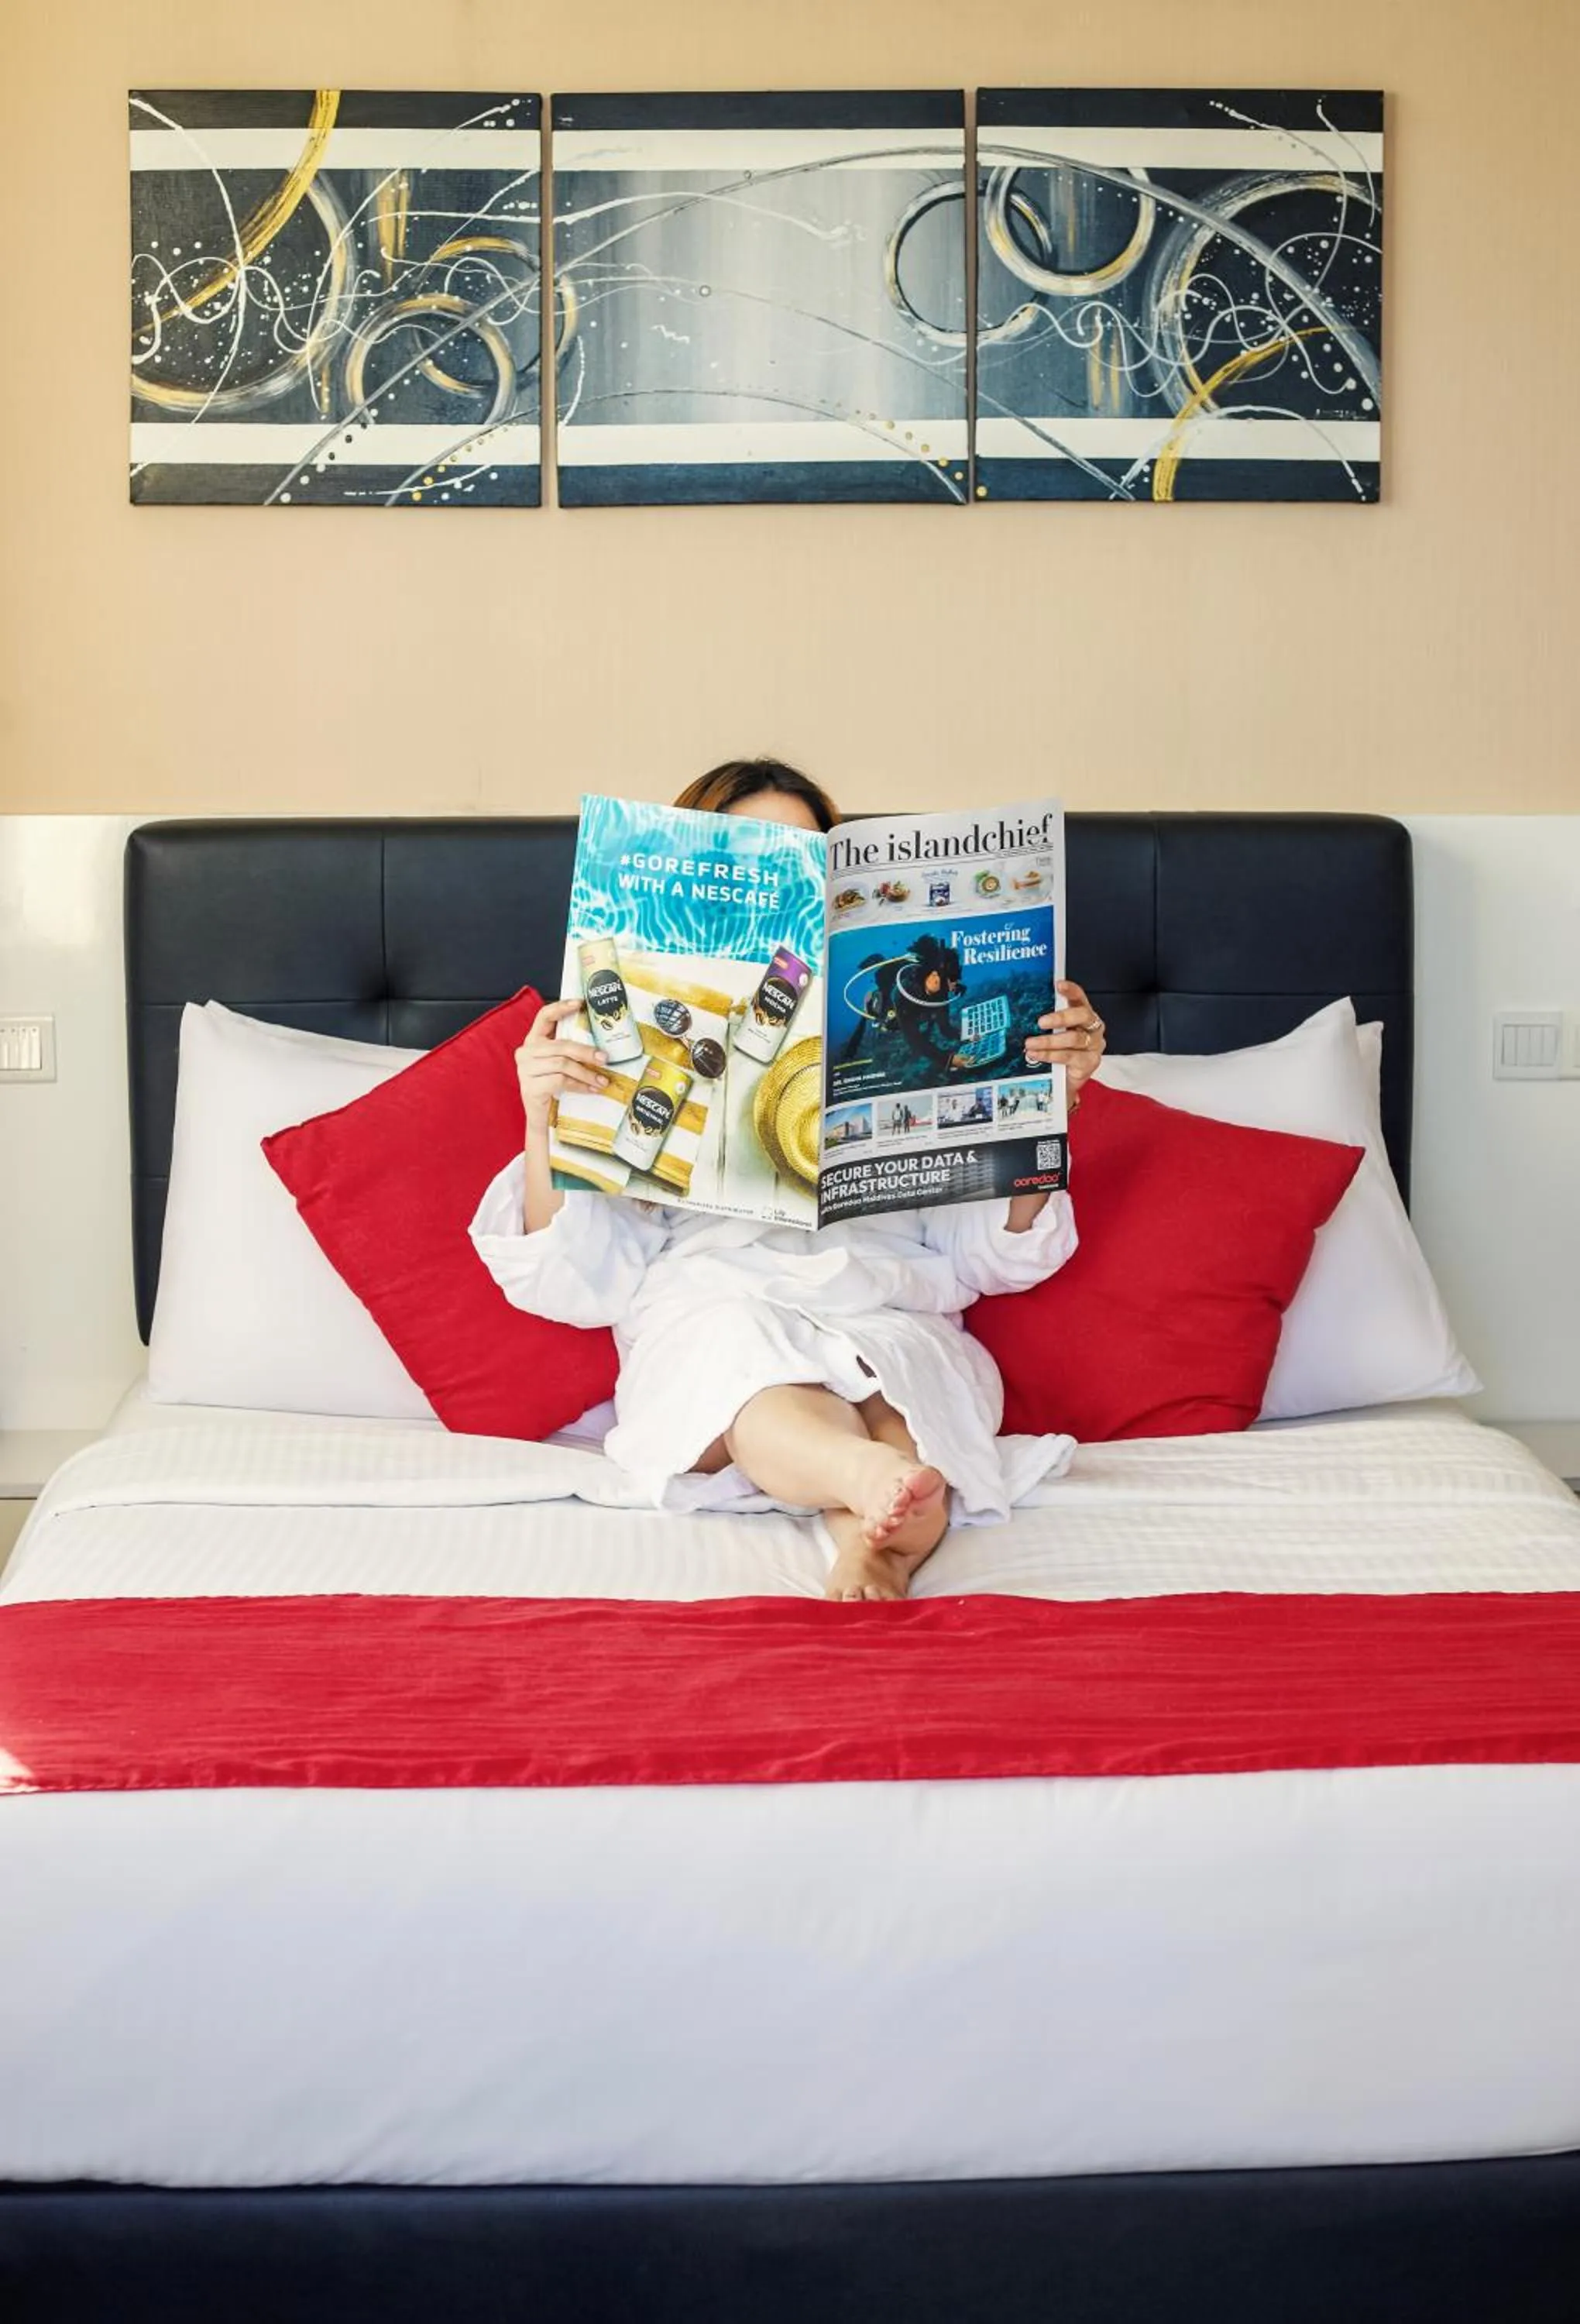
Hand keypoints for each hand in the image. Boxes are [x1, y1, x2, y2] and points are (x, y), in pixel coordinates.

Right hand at [516, 998, 610, 1128]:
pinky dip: (579, 1085)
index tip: (580, 1003)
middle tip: (605, 1058)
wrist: (540, 1118)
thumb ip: (569, 1051)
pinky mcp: (531, 1087)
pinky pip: (560, 1081)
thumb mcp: (559, 1065)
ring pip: (562, 1064)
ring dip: (587, 1073)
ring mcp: (526, 1070)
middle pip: (560, 1045)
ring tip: (602, 1081)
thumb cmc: (552, 1087)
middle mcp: (526, 1052)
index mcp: (533, 1041)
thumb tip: (600, 1045)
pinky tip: (591, 1089)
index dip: (561, 1007)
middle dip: (586, 1051)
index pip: (543, 1016)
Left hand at [1025, 979, 1106, 1099]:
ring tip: (1030, 1043)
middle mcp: (1092, 1027)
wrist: (1064, 1080)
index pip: (1079, 998)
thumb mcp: (1053, 1033)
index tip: (1059, 985)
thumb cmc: (1058, 1051)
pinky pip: (1070, 1056)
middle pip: (1082, 1016)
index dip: (1071, 990)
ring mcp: (1093, 1045)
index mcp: (1082, 1015)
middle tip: (1041, 1022)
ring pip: (1073, 1038)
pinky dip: (1050, 1055)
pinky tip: (1036, 1054)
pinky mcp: (1090, 1062)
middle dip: (1060, 1017)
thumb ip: (1047, 1023)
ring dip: (1049, 1041)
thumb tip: (1022, 1012)